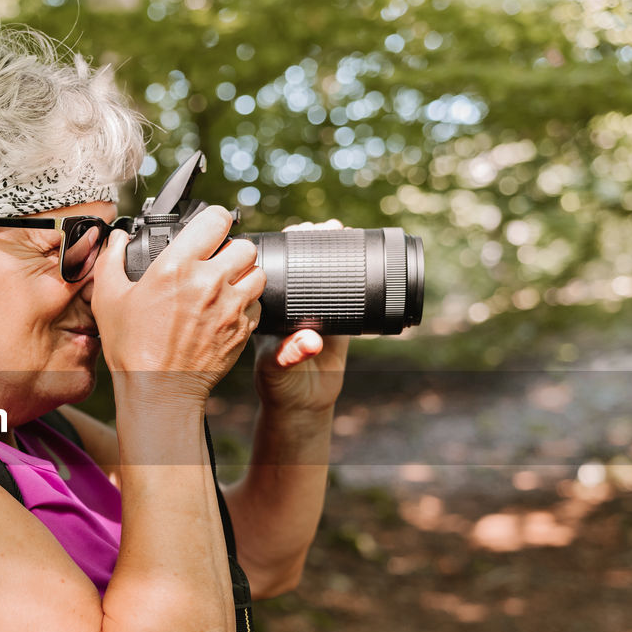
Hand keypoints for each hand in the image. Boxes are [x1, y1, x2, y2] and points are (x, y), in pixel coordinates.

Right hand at [92, 206, 263, 405]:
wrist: (158, 390)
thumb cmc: (132, 347)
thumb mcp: (109, 298)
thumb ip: (112, 260)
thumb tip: (118, 239)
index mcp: (178, 266)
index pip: (217, 219)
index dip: (213, 220)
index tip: (206, 229)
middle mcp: (210, 282)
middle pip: (244, 244)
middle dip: (230, 249)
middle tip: (215, 261)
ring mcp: (231, 306)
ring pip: (257, 272)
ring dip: (243, 274)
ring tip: (224, 284)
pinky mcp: (243, 329)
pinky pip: (257, 304)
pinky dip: (246, 304)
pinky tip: (226, 311)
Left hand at [251, 219, 349, 414]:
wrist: (301, 404)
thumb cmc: (277, 385)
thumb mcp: (277, 368)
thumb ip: (291, 354)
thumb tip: (311, 342)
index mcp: (269, 309)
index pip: (276, 269)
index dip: (288, 247)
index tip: (300, 230)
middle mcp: (290, 304)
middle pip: (302, 263)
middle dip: (315, 240)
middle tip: (330, 227)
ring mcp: (315, 310)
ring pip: (325, 273)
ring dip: (335, 251)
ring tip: (343, 231)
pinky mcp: (338, 321)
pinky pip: (347, 293)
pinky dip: (355, 276)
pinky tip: (363, 259)